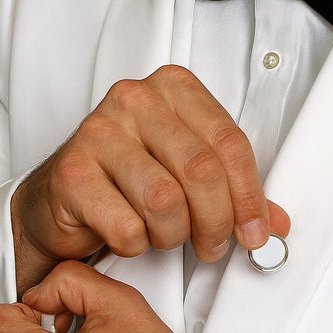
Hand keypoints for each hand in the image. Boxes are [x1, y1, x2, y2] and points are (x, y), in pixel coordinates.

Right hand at [12, 64, 289, 293]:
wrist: (57, 199)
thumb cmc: (125, 178)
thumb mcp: (186, 171)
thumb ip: (232, 190)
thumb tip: (274, 223)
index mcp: (173, 88)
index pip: (230, 142)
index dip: (250, 196)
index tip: (256, 230)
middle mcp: (135, 99)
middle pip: (202, 171)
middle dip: (216, 221)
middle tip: (212, 244)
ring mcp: (99, 132)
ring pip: (166, 201)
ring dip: (172, 234)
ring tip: (163, 233)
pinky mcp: (72, 173)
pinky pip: (127, 226)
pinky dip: (135, 244)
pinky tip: (127, 232)